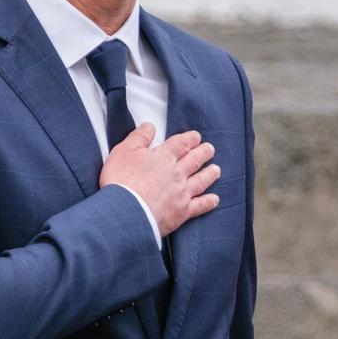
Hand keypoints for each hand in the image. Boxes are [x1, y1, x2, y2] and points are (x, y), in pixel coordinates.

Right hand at [98, 125, 218, 236]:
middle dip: (203, 153)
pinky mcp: (181, 212)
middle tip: (210, 149)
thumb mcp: (123, 152)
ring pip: (201, 181)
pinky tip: (215, 199)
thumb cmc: (121, 181)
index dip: (189, 139)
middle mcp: (176, 174)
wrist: (125, 212)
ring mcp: (181, 193)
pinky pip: (199, 206)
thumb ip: (139, 137)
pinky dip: (208, 202)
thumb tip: (150, 126)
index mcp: (163, 157)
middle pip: (194, 160)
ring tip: (216, 170)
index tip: (196, 137)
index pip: (180, 144)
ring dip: (209, 174)